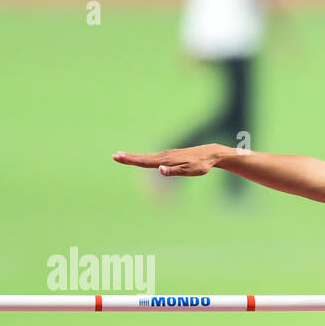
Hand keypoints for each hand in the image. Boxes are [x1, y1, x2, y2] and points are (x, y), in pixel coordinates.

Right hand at [112, 144, 228, 176]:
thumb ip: (174, 171)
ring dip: (134, 157)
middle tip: (114, 156)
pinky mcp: (171, 156)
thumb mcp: (189, 171)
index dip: (131, 160)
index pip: (145, 161)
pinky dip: (144, 158)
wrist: (210, 154)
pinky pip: (154, 157)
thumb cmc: (200, 165)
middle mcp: (165, 156)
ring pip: (148, 157)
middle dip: (128, 157)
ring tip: (122, 156)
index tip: (118, 157)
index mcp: (166, 160)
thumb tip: (160, 171)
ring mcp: (168, 155)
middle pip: (143, 157)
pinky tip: (141, 159)